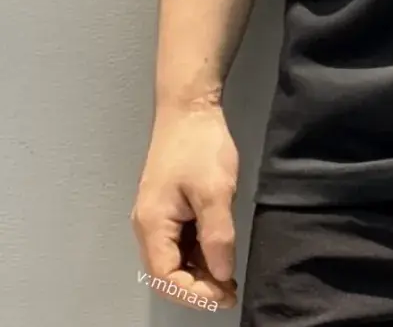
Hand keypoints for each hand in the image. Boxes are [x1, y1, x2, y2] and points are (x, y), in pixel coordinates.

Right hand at [131, 102, 239, 309]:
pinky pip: (181, 241)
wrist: (189, 108)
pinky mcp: (170, 206)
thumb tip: (221, 274)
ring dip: (200, 272)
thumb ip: (218, 236)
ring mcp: (158, 216)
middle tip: (230, 293)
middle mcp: (149, 226)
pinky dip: (200, 253)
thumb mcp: (215, 192)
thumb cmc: (199, 146)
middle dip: (198, 287)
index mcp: (152, 225)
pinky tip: (221, 255)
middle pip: (167, 272)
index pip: (166, 277)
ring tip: (229, 279)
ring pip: (175, 258)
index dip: (195, 294)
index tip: (225, 296)